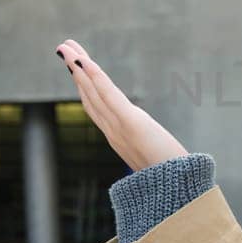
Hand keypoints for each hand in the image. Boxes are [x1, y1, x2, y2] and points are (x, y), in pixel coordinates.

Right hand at [55, 39, 187, 170]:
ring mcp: (119, 129)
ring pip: (93, 92)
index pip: (96, 108)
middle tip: (63, 48)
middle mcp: (113, 133)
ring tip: (66, 47)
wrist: (177, 195)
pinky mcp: (131, 124)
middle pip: (89, 96)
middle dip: (76, 71)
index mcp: (119, 139)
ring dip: (79, 67)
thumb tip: (163, 152)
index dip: (84, 87)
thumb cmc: (173, 181)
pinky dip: (94, 77)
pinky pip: (108, 96)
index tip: (76, 68)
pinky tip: (83, 61)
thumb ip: (153, 153)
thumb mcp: (159, 162)